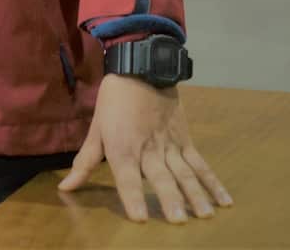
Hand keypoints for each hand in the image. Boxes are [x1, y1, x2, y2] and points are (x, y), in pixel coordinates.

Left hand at [58, 74, 232, 222]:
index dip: (132, 197)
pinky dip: (213, 182)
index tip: (140, 218)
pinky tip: (224, 201)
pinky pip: (201, 164)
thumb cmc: (114, 101)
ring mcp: (170, 145)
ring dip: (195, 195)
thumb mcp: (96, 129)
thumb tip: (65, 188)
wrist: (141, 68)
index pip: (126, 177)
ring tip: (204, 215)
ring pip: (185, 173)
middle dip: (169, 199)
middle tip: (178, 220)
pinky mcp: (186, 140)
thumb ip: (84, 162)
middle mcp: (148, 150)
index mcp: (122, 148)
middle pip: (160, 177)